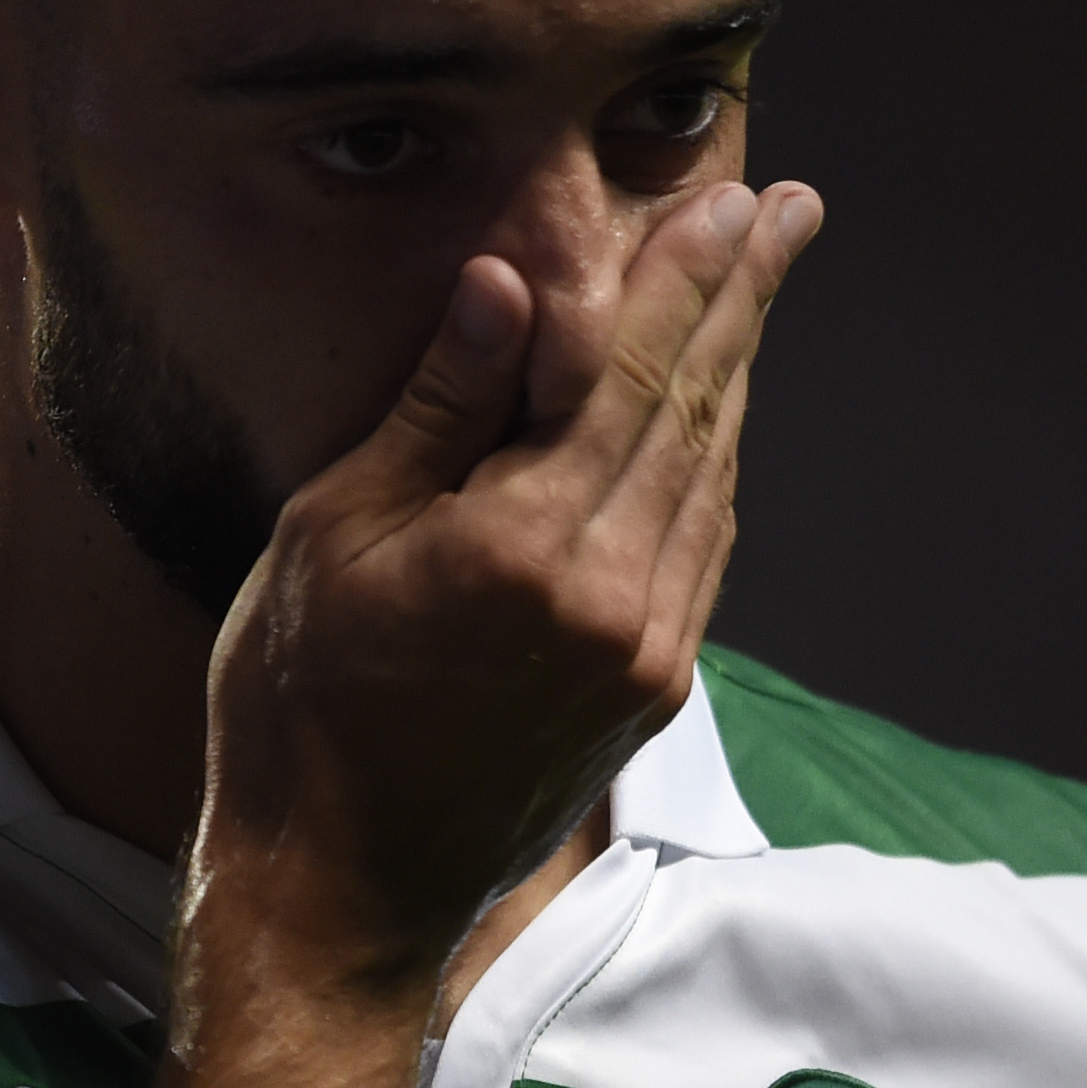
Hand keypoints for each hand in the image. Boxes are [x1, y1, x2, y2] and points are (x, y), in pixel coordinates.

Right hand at [188, 175, 824, 997]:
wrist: (337, 889)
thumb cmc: (297, 703)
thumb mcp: (333, 533)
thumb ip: (439, 407)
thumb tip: (508, 284)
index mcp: (527, 546)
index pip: (632, 373)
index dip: (686, 278)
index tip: (730, 197)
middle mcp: (612, 598)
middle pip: (699, 412)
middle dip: (745, 301)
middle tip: (789, 208)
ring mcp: (645, 653)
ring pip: (713, 479)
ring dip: (739, 374)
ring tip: (763, 286)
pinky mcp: (650, 692)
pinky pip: (702, 549)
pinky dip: (713, 464)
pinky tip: (715, 417)